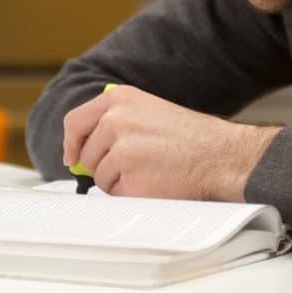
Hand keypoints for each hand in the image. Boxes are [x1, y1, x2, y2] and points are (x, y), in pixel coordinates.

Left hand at [62, 85, 280, 201]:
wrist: (220, 154)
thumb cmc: (191, 136)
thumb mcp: (149, 110)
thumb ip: (115, 121)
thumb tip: (81, 149)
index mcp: (119, 99)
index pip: (75, 122)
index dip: (71, 143)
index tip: (72, 156)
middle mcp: (115, 119)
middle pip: (85, 154)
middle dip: (102, 166)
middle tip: (134, 165)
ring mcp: (120, 147)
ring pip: (99, 176)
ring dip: (118, 180)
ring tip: (150, 169)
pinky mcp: (127, 175)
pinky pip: (114, 192)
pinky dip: (130, 193)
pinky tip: (154, 181)